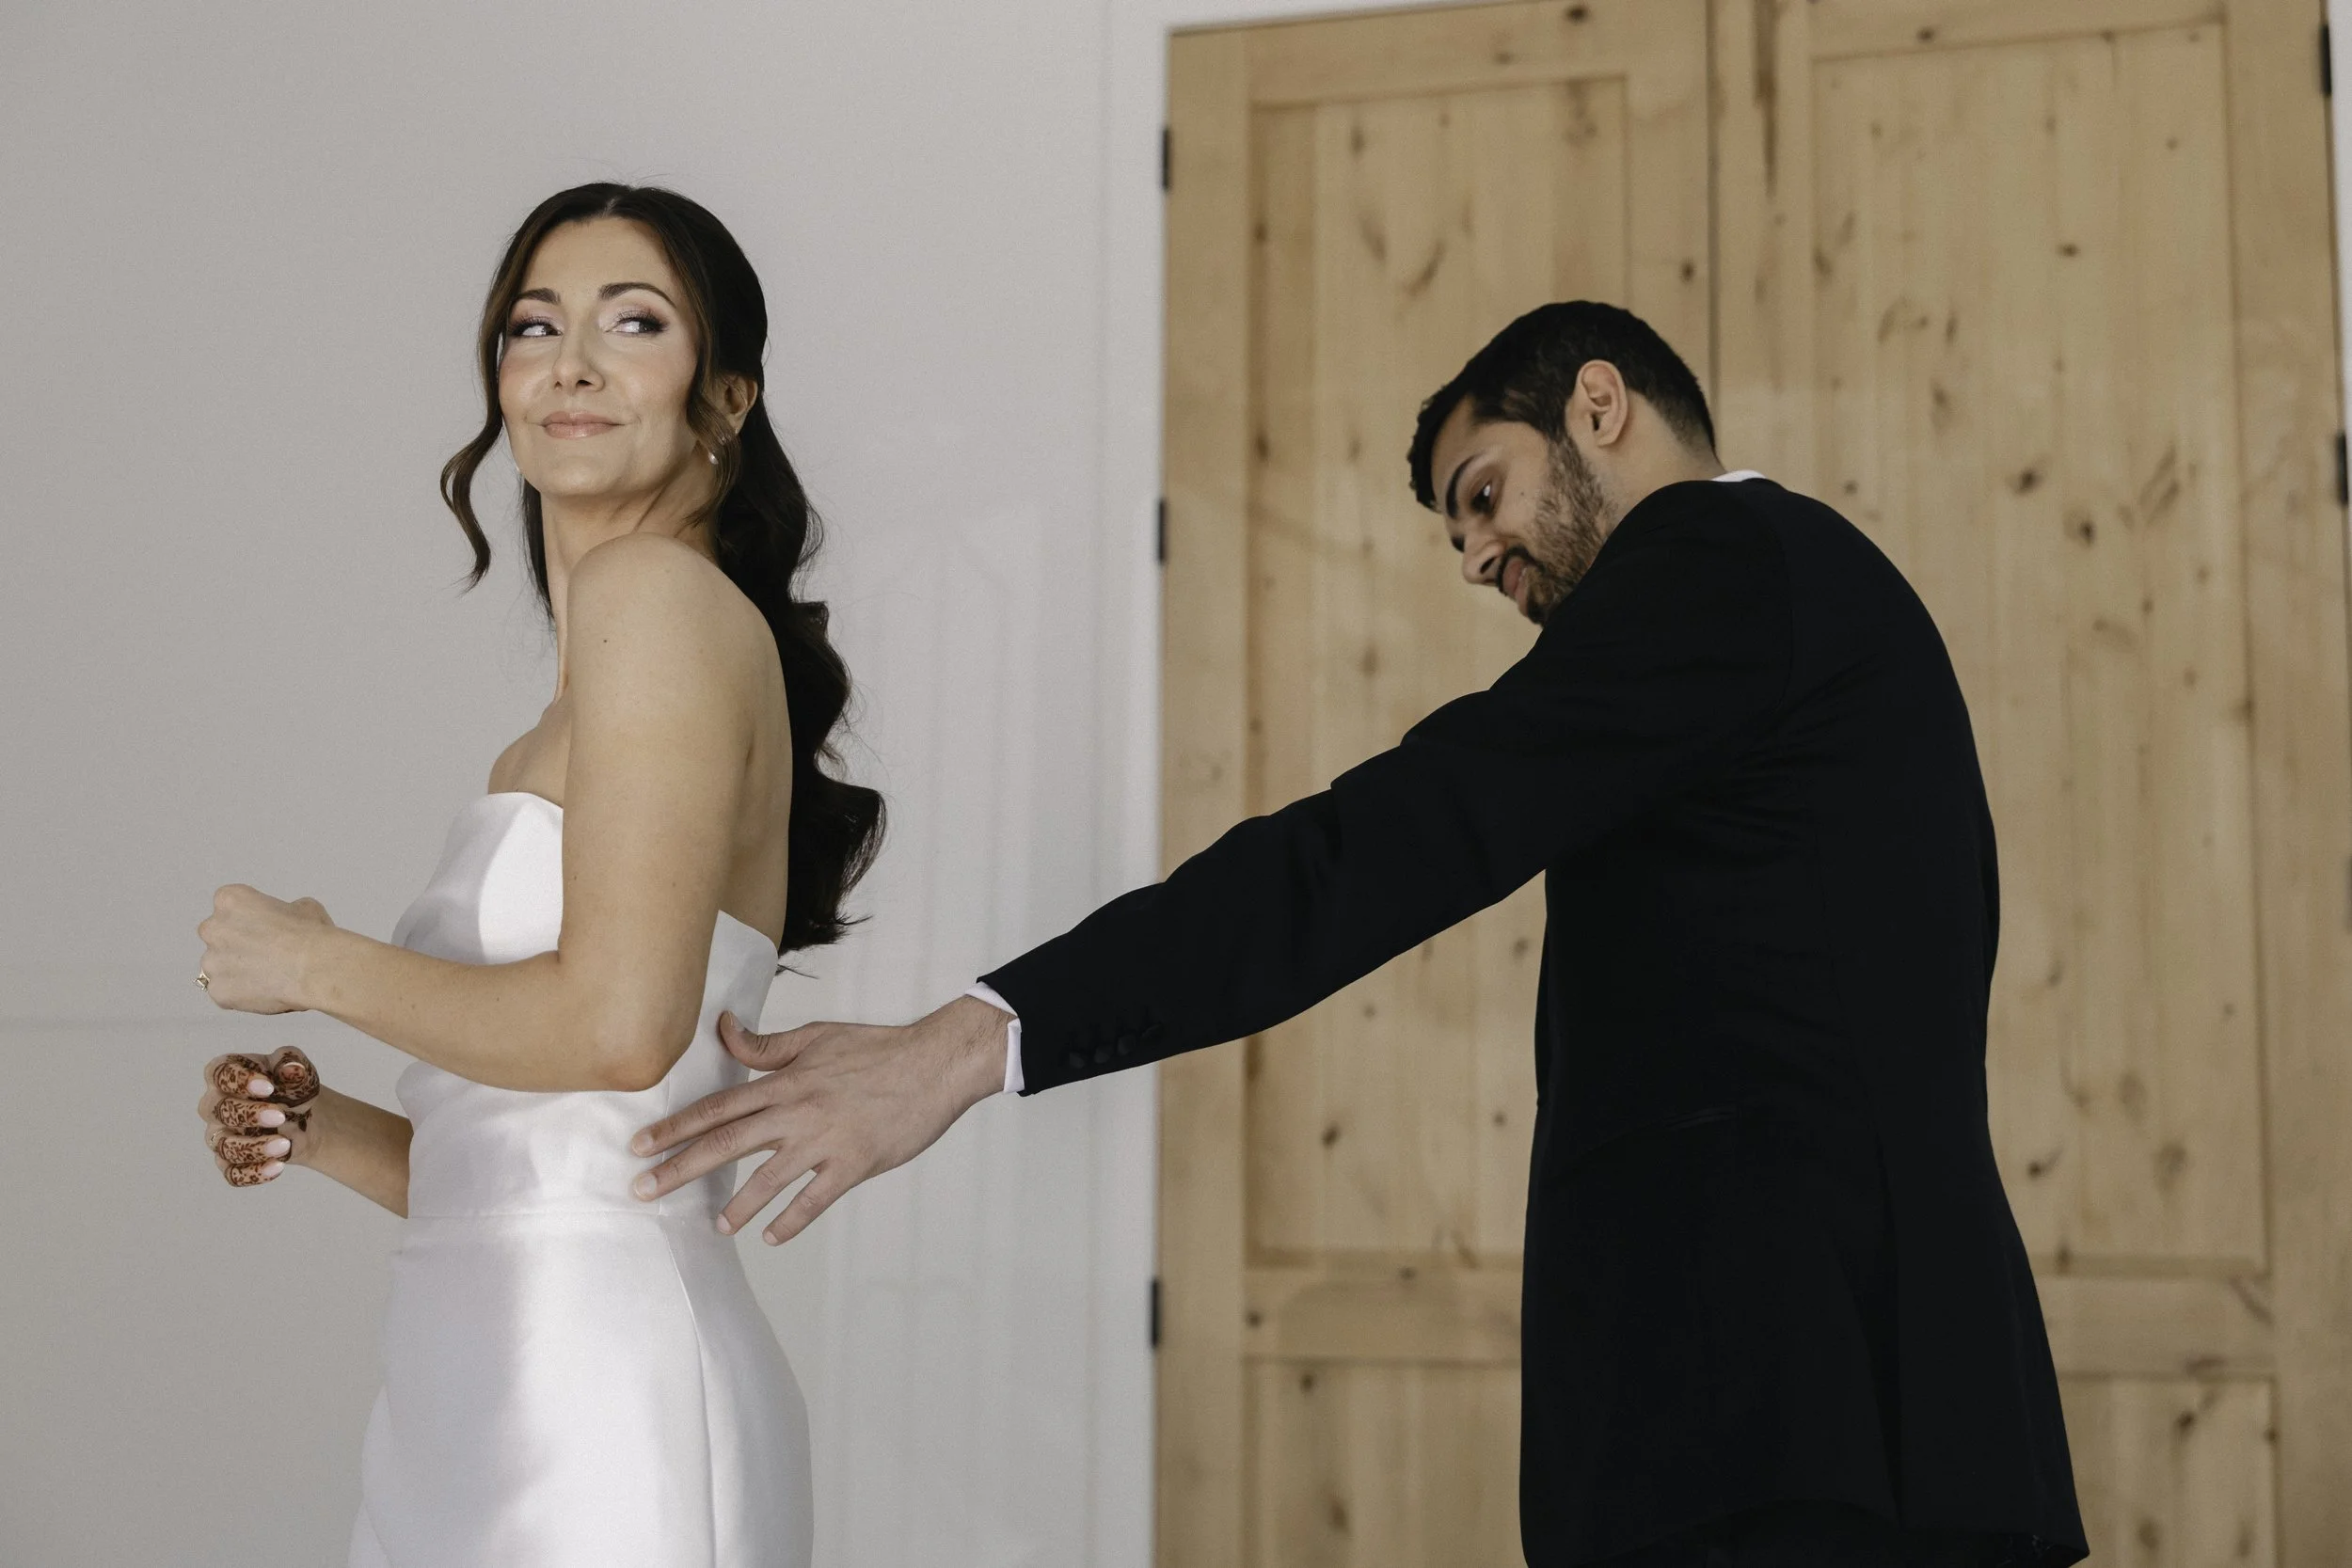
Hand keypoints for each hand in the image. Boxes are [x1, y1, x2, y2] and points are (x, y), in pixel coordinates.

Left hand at [197, 885, 335, 1012]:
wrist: (315, 970)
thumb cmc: (311, 934)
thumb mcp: (303, 907)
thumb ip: (281, 912)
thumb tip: (283, 923)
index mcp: (230, 900)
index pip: (230, 905)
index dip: (250, 917)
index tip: (266, 927)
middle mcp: (213, 929)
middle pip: (218, 935)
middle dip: (236, 943)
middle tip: (265, 953)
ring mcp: (211, 962)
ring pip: (219, 966)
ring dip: (237, 970)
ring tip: (269, 976)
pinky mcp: (217, 991)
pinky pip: (225, 992)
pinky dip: (241, 994)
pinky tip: (266, 991)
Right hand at [197, 1048, 323, 1186]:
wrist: (306, 1117)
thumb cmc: (291, 1087)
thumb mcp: (296, 1069)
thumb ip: (292, 1062)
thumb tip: (291, 1069)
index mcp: (226, 1075)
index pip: (219, 1073)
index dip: (239, 1080)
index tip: (269, 1087)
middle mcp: (215, 1105)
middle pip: (218, 1110)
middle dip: (249, 1115)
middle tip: (281, 1116)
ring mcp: (220, 1135)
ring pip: (225, 1146)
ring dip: (254, 1147)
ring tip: (285, 1145)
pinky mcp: (229, 1161)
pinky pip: (232, 1173)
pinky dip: (254, 1172)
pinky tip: (278, 1166)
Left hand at [629, 995, 1008, 1243]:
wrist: (936, 1064)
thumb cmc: (878, 1048)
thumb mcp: (817, 1036)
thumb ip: (766, 1043)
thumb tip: (722, 1029)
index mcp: (785, 1082)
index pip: (717, 1107)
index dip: (674, 1127)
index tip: (639, 1146)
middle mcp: (797, 1113)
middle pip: (725, 1144)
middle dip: (678, 1168)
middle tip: (643, 1190)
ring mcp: (825, 1141)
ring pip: (766, 1180)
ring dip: (735, 1206)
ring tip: (714, 1225)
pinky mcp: (854, 1164)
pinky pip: (814, 1200)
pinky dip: (790, 1221)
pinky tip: (771, 1236)